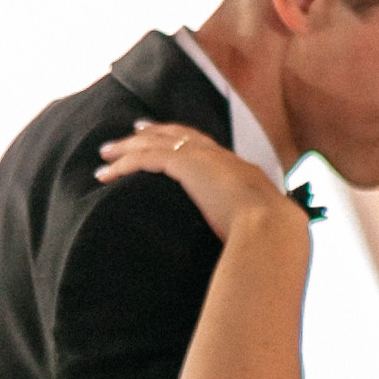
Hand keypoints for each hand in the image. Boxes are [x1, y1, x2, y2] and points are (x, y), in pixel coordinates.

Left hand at [94, 121, 305, 244]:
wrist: (272, 229)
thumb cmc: (272, 238)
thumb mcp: (260, 229)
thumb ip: (247, 230)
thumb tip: (247, 248)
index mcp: (239, 169)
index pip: (206, 146)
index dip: (185, 140)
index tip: (169, 138)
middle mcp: (220, 157)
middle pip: (178, 134)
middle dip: (153, 132)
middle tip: (132, 131)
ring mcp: (203, 158)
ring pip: (156, 142)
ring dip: (128, 147)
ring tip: (106, 152)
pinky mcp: (186, 166)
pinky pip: (146, 158)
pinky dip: (124, 163)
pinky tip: (107, 172)